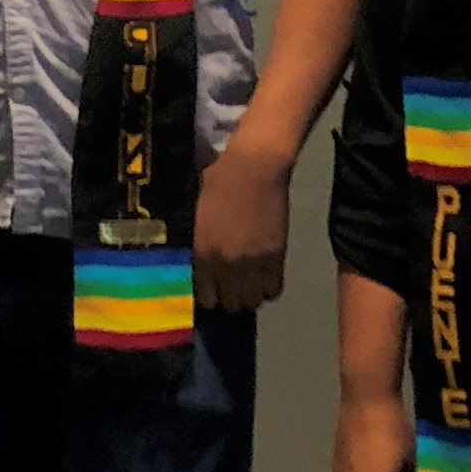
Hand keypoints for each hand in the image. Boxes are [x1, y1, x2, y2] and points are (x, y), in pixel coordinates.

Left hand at [191, 141, 292, 311]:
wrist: (254, 166)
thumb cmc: (218, 180)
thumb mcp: (194, 213)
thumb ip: (195, 243)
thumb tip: (193, 263)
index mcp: (202, 252)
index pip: (204, 298)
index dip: (207, 296)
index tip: (209, 289)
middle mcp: (226, 264)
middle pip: (229, 305)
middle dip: (228, 299)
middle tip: (228, 287)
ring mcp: (253, 262)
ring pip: (252, 301)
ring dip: (248, 296)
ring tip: (246, 284)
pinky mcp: (276, 256)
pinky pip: (274, 289)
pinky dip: (268, 288)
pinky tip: (263, 278)